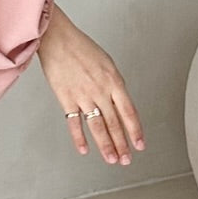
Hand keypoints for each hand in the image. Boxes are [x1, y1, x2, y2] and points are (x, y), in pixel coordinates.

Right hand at [36, 2, 145, 164]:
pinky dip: (79, 138)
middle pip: (114, 123)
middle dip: (122, 144)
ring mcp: (83, 96)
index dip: (135, 130)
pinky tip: (84, 149)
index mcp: (114, 81)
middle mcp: (101, 91)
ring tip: (112, 159)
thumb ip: (113, 84)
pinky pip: (74, 123)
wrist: (57, 39)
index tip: (140, 145)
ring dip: (106, 145)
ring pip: (97, 126)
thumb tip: (117, 102)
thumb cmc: (81, 47)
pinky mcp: (66, 99)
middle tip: (126, 159)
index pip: (129, 112)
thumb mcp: (106, 63)